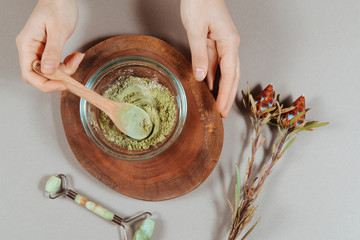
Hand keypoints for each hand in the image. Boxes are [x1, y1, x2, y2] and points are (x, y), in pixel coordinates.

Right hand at [16, 0, 81, 91]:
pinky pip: (57, 64)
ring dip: (67, 69)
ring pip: (51, 71)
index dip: (45, 84)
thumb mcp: (58, 30)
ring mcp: (40, 50)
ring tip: (77, 57)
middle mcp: (31, 49)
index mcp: (27, 44)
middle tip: (73, 69)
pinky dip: (68, 64)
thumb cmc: (57, 6)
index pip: (29, 74)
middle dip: (59, 76)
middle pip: (40, 75)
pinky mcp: (49, 50)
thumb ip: (53, 51)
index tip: (62, 85)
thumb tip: (48, 70)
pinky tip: (75, 56)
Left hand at [180, 0, 239, 117]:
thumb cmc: (200, 1)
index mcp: (229, 42)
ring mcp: (223, 43)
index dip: (225, 94)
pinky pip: (216, 63)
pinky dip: (213, 75)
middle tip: (223, 113)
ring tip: (217, 104)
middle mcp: (230, 44)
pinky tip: (208, 84)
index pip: (229, 75)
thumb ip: (199, 55)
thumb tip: (201, 77)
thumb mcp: (196, 29)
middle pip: (232, 76)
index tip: (221, 109)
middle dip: (227, 95)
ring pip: (225, 71)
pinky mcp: (215, 41)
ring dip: (221, 87)